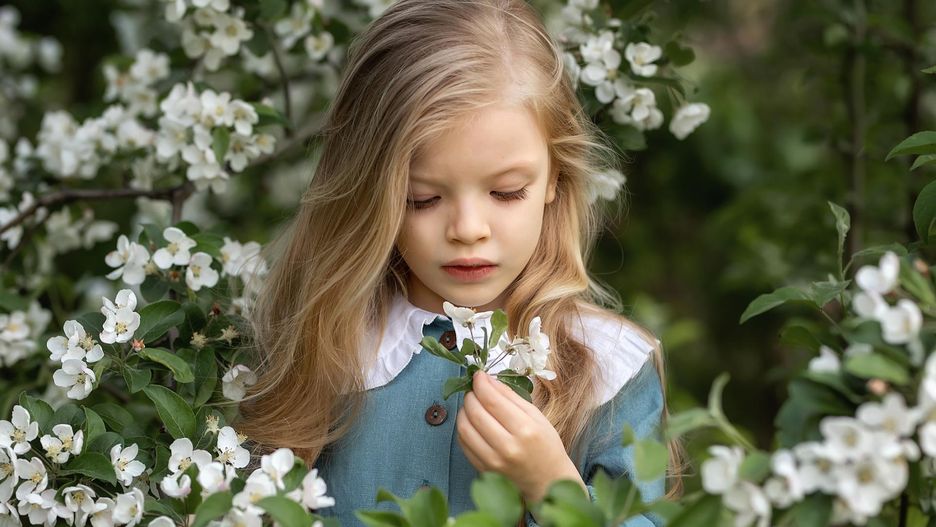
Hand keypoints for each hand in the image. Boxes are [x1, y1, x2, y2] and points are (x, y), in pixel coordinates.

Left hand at [456, 370, 586, 503]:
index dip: (481, 384)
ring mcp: (493, 461)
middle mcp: (507, 447)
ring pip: (464, 428)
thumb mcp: (536, 416)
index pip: (492, 400)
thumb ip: (511, 396)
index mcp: (525, 430)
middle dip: (471, 395)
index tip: (478, 375)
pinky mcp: (483, 470)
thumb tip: (487, 380)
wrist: (547, 481)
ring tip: (472, 405)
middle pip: (475, 413)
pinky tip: (472, 423)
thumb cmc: (545, 445)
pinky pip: (463, 444)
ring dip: (463, 411)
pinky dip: (463, 428)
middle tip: (474, 390)